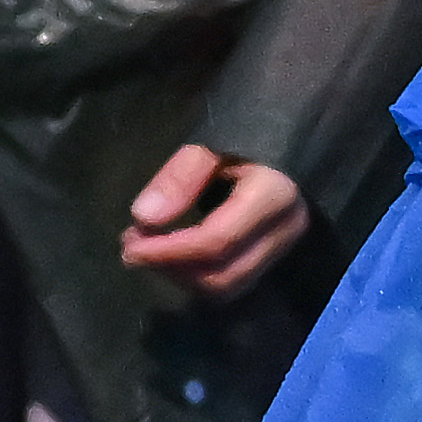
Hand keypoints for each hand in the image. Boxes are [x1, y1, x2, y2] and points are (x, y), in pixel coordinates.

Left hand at [121, 142, 312, 299]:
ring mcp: (283, 249)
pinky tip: (172, 256)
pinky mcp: (273, 258)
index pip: (216, 241)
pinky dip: (196, 277)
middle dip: (171, 269)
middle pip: (222, 275)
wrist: (291, 137)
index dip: (168, 251)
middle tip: (131, 247)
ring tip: (148, 250)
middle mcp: (285, 231)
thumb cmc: (249, 134)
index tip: (130, 244)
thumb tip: (143, 219)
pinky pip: (232, 283)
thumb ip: (179, 179)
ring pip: (227, 287)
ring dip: (181, 277)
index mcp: (274, 196)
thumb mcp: (211, 144)